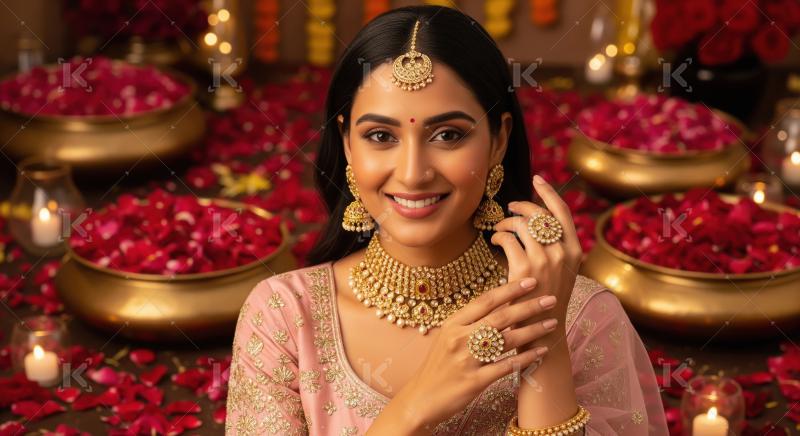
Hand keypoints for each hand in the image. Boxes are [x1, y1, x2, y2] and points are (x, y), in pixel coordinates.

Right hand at [392, 278, 558, 432]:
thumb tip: (498, 304)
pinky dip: (525, 358)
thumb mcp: (447, 337)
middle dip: (528, 306)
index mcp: (453, 324)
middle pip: (500, 317)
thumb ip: (469, 322)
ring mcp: (466, 360)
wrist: (421, 398)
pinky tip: (541, 352)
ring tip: (552, 323)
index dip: (510, 289)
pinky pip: (506, 366)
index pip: (485, 301)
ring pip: (506, 340)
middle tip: (550, 299)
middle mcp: (459, 338)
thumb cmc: (438, 366)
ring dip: (532, 330)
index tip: (530, 281)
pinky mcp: (474, 381)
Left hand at [490, 175, 582, 337]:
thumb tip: (535, 221)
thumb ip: (555, 247)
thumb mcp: (561, 271)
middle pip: (538, 214)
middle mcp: (562, 251)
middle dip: (520, 206)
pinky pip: (507, 238)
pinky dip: (499, 235)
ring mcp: (544, 259)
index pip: (562, 211)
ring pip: (521, 224)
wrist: (543, 330)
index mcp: (574, 250)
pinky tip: (496, 241)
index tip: (537, 178)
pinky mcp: (525, 268)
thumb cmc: (547, 299)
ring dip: (506, 222)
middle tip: (508, 208)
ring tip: (499, 229)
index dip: (548, 192)